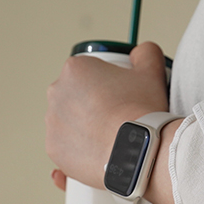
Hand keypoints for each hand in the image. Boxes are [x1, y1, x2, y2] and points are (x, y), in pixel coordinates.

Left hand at [45, 41, 169, 203]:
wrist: (138, 151)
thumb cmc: (141, 112)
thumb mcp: (151, 72)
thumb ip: (146, 53)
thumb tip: (140, 52)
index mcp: (75, 69)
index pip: (87, 72)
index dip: (104, 83)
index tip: (116, 95)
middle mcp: (56, 92)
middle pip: (74, 96)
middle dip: (90, 104)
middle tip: (115, 115)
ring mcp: (52, 122)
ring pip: (68, 121)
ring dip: (84, 126)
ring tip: (109, 135)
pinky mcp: (53, 148)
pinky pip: (65, 147)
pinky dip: (79, 149)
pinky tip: (99, 150)